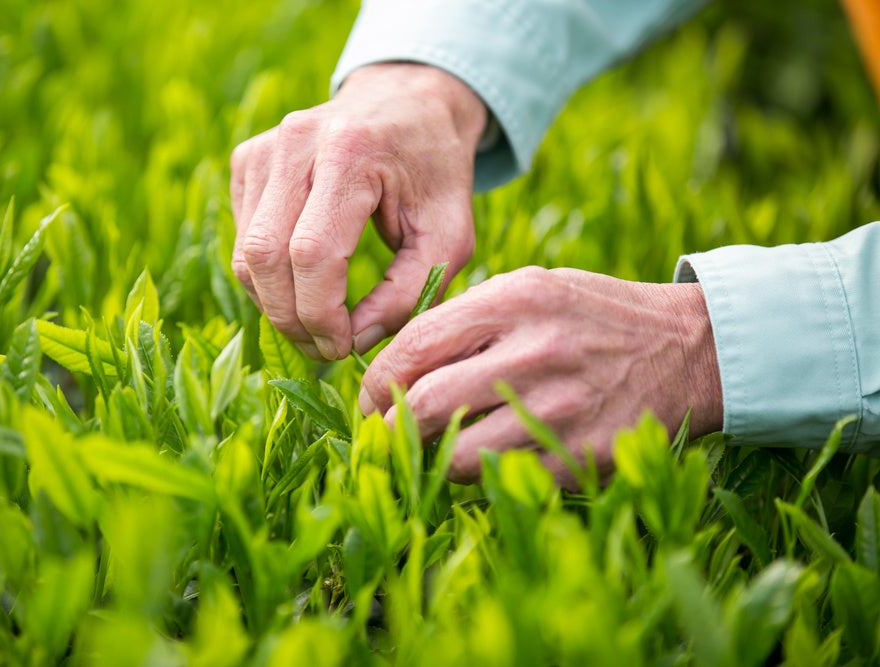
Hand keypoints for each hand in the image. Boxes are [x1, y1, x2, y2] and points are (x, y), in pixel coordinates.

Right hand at [230, 63, 486, 359]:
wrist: (410, 101)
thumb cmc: (435, 173)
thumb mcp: (449, 235)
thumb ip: (410, 292)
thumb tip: (357, 340)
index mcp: (352, 152)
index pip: (312, 253)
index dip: (320, 314)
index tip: (344, 347)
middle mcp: (297, 143)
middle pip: (266, 257)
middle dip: (291, 319)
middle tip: (325, 349)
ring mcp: (265, 148)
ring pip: (246, 254)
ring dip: (275, 305)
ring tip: (315, 324)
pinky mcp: (248, 159)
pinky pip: (243, 238)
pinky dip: (268, 277)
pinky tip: (304, 283)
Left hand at [358, 267, 723, 487]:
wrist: (684, 350)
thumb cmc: (591, 316)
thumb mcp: (530, 287)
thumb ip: (464, 319)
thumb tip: (393, 368)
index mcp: (514, 301)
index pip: (413, 347)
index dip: (375, 381)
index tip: (368, 397)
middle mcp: (534, 353)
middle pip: (422, 406)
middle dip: (387, 427)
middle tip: (382, 433)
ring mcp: (559, 409)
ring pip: (454, 454)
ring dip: (428, 457)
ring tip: (426, 449)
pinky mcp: (579, 456)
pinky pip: (499, 479)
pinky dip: (476, 474)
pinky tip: (479, 459)